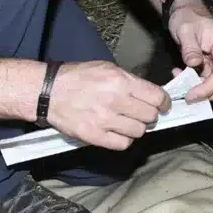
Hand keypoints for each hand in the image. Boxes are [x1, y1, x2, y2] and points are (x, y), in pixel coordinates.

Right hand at [46, 60, 171, 149]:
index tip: (162, 105)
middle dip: (149, 115)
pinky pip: (122, 144)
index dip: (163, 103)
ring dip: (136, 128)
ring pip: (139, 132)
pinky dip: (124, 140)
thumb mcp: (108, 68)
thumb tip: (150, 94)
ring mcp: (105, 120)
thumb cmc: (79, 77)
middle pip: (150, 116)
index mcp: (121, 82)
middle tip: (141, 113)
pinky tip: (118, 132)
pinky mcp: (94, 136)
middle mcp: (116, 101)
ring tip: (127, 122)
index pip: (157, 97)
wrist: (49, 91)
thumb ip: (130, 81)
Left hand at [168, 0, 212, 101]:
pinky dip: (198, 85)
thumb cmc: (187, 18)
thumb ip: (190, 48)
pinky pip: (211, 82)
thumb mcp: (185, 30)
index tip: (189, 96)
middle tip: (187, 95)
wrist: (188, 11)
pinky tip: (182, 75)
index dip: (207, 90)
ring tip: (182, 82)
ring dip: (202, 91)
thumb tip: (193, 64)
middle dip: (209, 95)